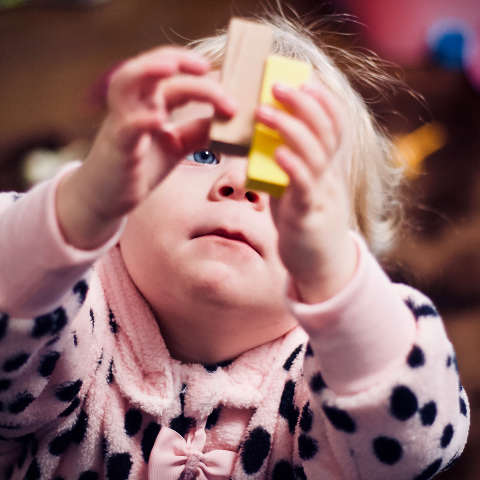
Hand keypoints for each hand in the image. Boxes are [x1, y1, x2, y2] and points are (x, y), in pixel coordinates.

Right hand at [57, 47, 236, 249]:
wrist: (108, 196)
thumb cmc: (142, 165)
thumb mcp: (177, 145)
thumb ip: (199, 131)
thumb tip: (230, 120)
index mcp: (150, 102)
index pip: (174, 78)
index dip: (199, 77)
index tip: (227, 86)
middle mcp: (133, 105)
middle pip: (149, 67)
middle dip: (175, 58)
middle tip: (204, 66)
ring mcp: (122, 123)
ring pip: (125, 84)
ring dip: (146, 70)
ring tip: (171, 67)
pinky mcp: (118, 148)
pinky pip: (125, 128)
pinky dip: (141, 120)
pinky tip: (159, 119)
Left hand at [255, 81, 356, 302]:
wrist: (319, 265)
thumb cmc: (302, 221)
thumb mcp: (295, 187)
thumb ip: (286, 163)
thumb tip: (261, 138)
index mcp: (326, 167)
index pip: (335, 125)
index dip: (323, 99)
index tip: (304, 78)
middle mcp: (329, 177)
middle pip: (325, 132)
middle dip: (304, 104)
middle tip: (277, 84)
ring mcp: (321, 196)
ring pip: (315, 155)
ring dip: (290, 128)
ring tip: (264, 110)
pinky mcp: (308, 217)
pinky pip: (304, 188)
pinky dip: (292, 167)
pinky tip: (277, 152)